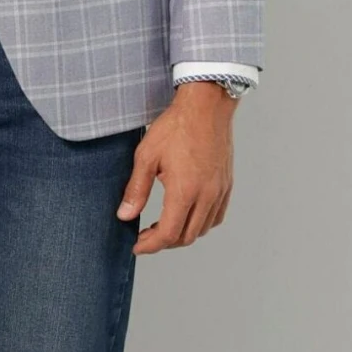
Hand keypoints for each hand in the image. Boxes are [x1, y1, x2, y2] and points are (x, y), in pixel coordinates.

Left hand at [117, 81, 235, 254]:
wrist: (206, 106)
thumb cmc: (176, 126)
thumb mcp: (146, 156)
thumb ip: (136, 190)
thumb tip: (125, 215)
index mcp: (185, 191)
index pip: (168, 234)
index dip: (150, 245)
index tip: (137, 246)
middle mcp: (206, 195)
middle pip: (186, 236)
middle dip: (164, 242)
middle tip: (146, 236)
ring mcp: (219, 191)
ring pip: (203, 229)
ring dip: (182, 234)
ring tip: (163, 225)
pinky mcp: (226, 184)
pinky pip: (216, 216)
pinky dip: (201, 223)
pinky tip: (187, 214)